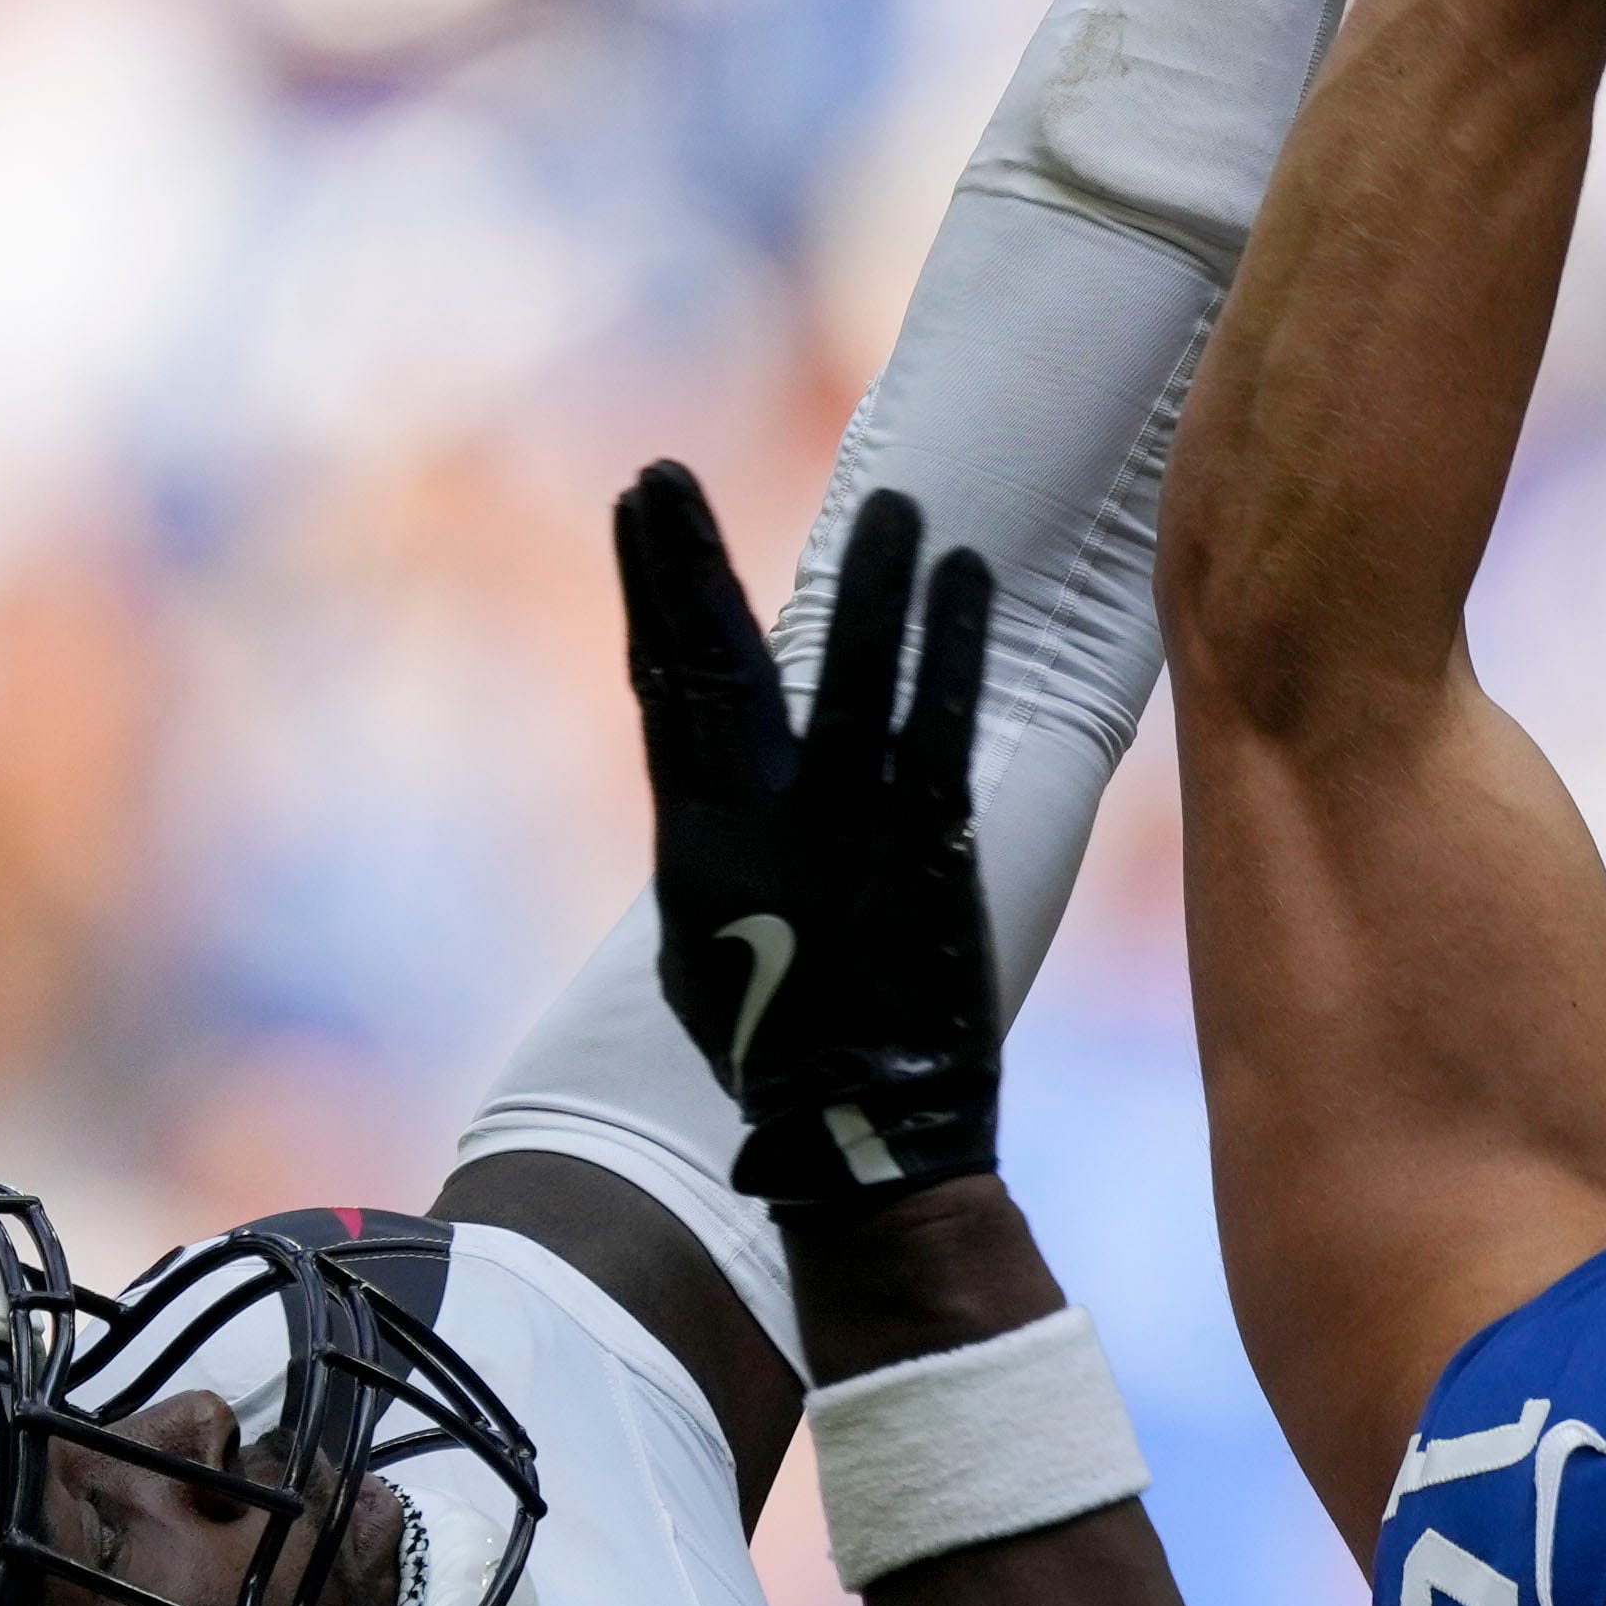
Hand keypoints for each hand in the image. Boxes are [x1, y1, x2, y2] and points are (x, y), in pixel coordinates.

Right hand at [621, 469, 1002, 1203]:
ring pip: (846, 678)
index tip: (640, 505)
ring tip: (887, 501)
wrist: (856, 1133)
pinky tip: (965, 575)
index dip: (652, 588)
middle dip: (689, 563)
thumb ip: (701, 852)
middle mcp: (755, 823)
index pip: (665, 685)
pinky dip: (953, 646)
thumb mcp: (703, 951)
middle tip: (661, 473)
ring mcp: (841, 832)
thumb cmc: (781, 1047)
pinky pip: (939, 724)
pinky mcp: (925, 848)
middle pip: (717, 666)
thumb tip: (695, 776)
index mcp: (696, 839)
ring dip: (866, 582)